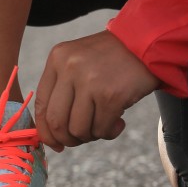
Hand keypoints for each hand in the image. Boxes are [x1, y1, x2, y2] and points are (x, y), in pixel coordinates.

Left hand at [34, 30, 160, 151]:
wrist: (146, 43)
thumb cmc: (111, 58)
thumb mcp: (77, 61)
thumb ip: (62, 89)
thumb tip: (51, 132)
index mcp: (57, 60)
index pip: (41, 104)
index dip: (45, 130)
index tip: (54, 143)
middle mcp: (69, 68)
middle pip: (56, 121)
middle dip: (66, 138)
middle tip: (79, 140)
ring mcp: (90, 82)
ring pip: (78, 129)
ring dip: (90, 135)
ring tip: (102, 125)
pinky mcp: (111, 95)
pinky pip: (101, 129)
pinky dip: (108, 132)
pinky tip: (118, 122)